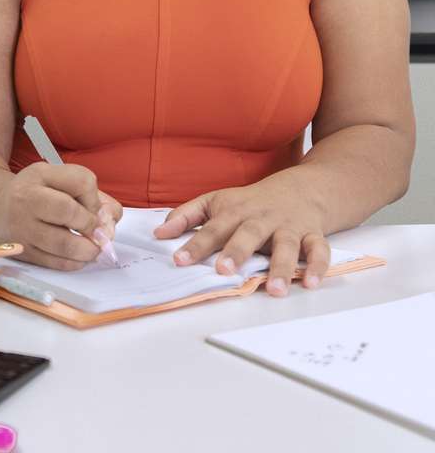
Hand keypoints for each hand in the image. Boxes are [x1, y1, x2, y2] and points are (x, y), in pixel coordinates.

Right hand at [0, 162, 122, 270]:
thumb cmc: (37, 193)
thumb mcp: (59, 179)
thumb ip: (91, 194)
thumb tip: (111, 220)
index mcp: (40, 175)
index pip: (80, 182)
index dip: (95, 197)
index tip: (93, 207)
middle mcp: (27, 199)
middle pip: (68, 210)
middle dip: (90, 224)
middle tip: (96, 231)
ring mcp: (23, 228)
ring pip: (63, 243)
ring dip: (88, 249)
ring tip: (93, 247)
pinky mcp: (23, 252)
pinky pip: (56, 263)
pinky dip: (75, 262)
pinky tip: (79, 256)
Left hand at [153, 170, 329, 295]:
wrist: (301, 188)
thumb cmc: (251, 201)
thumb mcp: (216, 201)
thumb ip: (187, 216)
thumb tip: (158, 234)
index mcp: (236, 211)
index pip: (212, 227)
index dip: (195, 244)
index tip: (179, 260)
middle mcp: (262, 218)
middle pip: (249, 233)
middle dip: (237, 251)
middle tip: (223, 270)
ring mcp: (289, 227)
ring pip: (287, 245)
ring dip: (281, 267)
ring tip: (274, 289)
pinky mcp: (312, 235)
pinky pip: (318, 250)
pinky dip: (318, 266)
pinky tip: (312, 283)